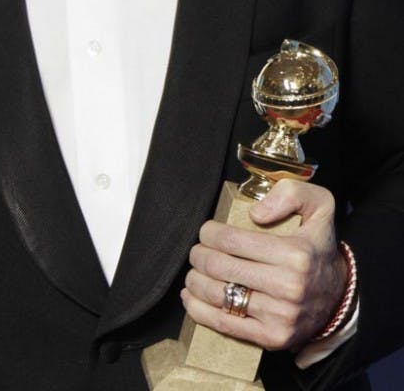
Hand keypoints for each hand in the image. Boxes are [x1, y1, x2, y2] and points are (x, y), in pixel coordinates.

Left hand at [181, 180, 347, 351]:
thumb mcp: (320, 205)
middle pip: (219, 267)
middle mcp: (288, 287)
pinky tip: (190, 296)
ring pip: (218, 294)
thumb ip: (291, 193)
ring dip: (195, 280)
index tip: (206, 231)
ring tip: (194, 271)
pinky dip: (199, 310)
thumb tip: (256, 213)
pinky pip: (225, 325)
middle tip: (197, 251)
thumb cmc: (318, 246)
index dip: (209, 233)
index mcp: (295, 254)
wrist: (339, 295)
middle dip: (198, 255)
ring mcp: (280, 316)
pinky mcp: (273, 338)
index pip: (231, 240)